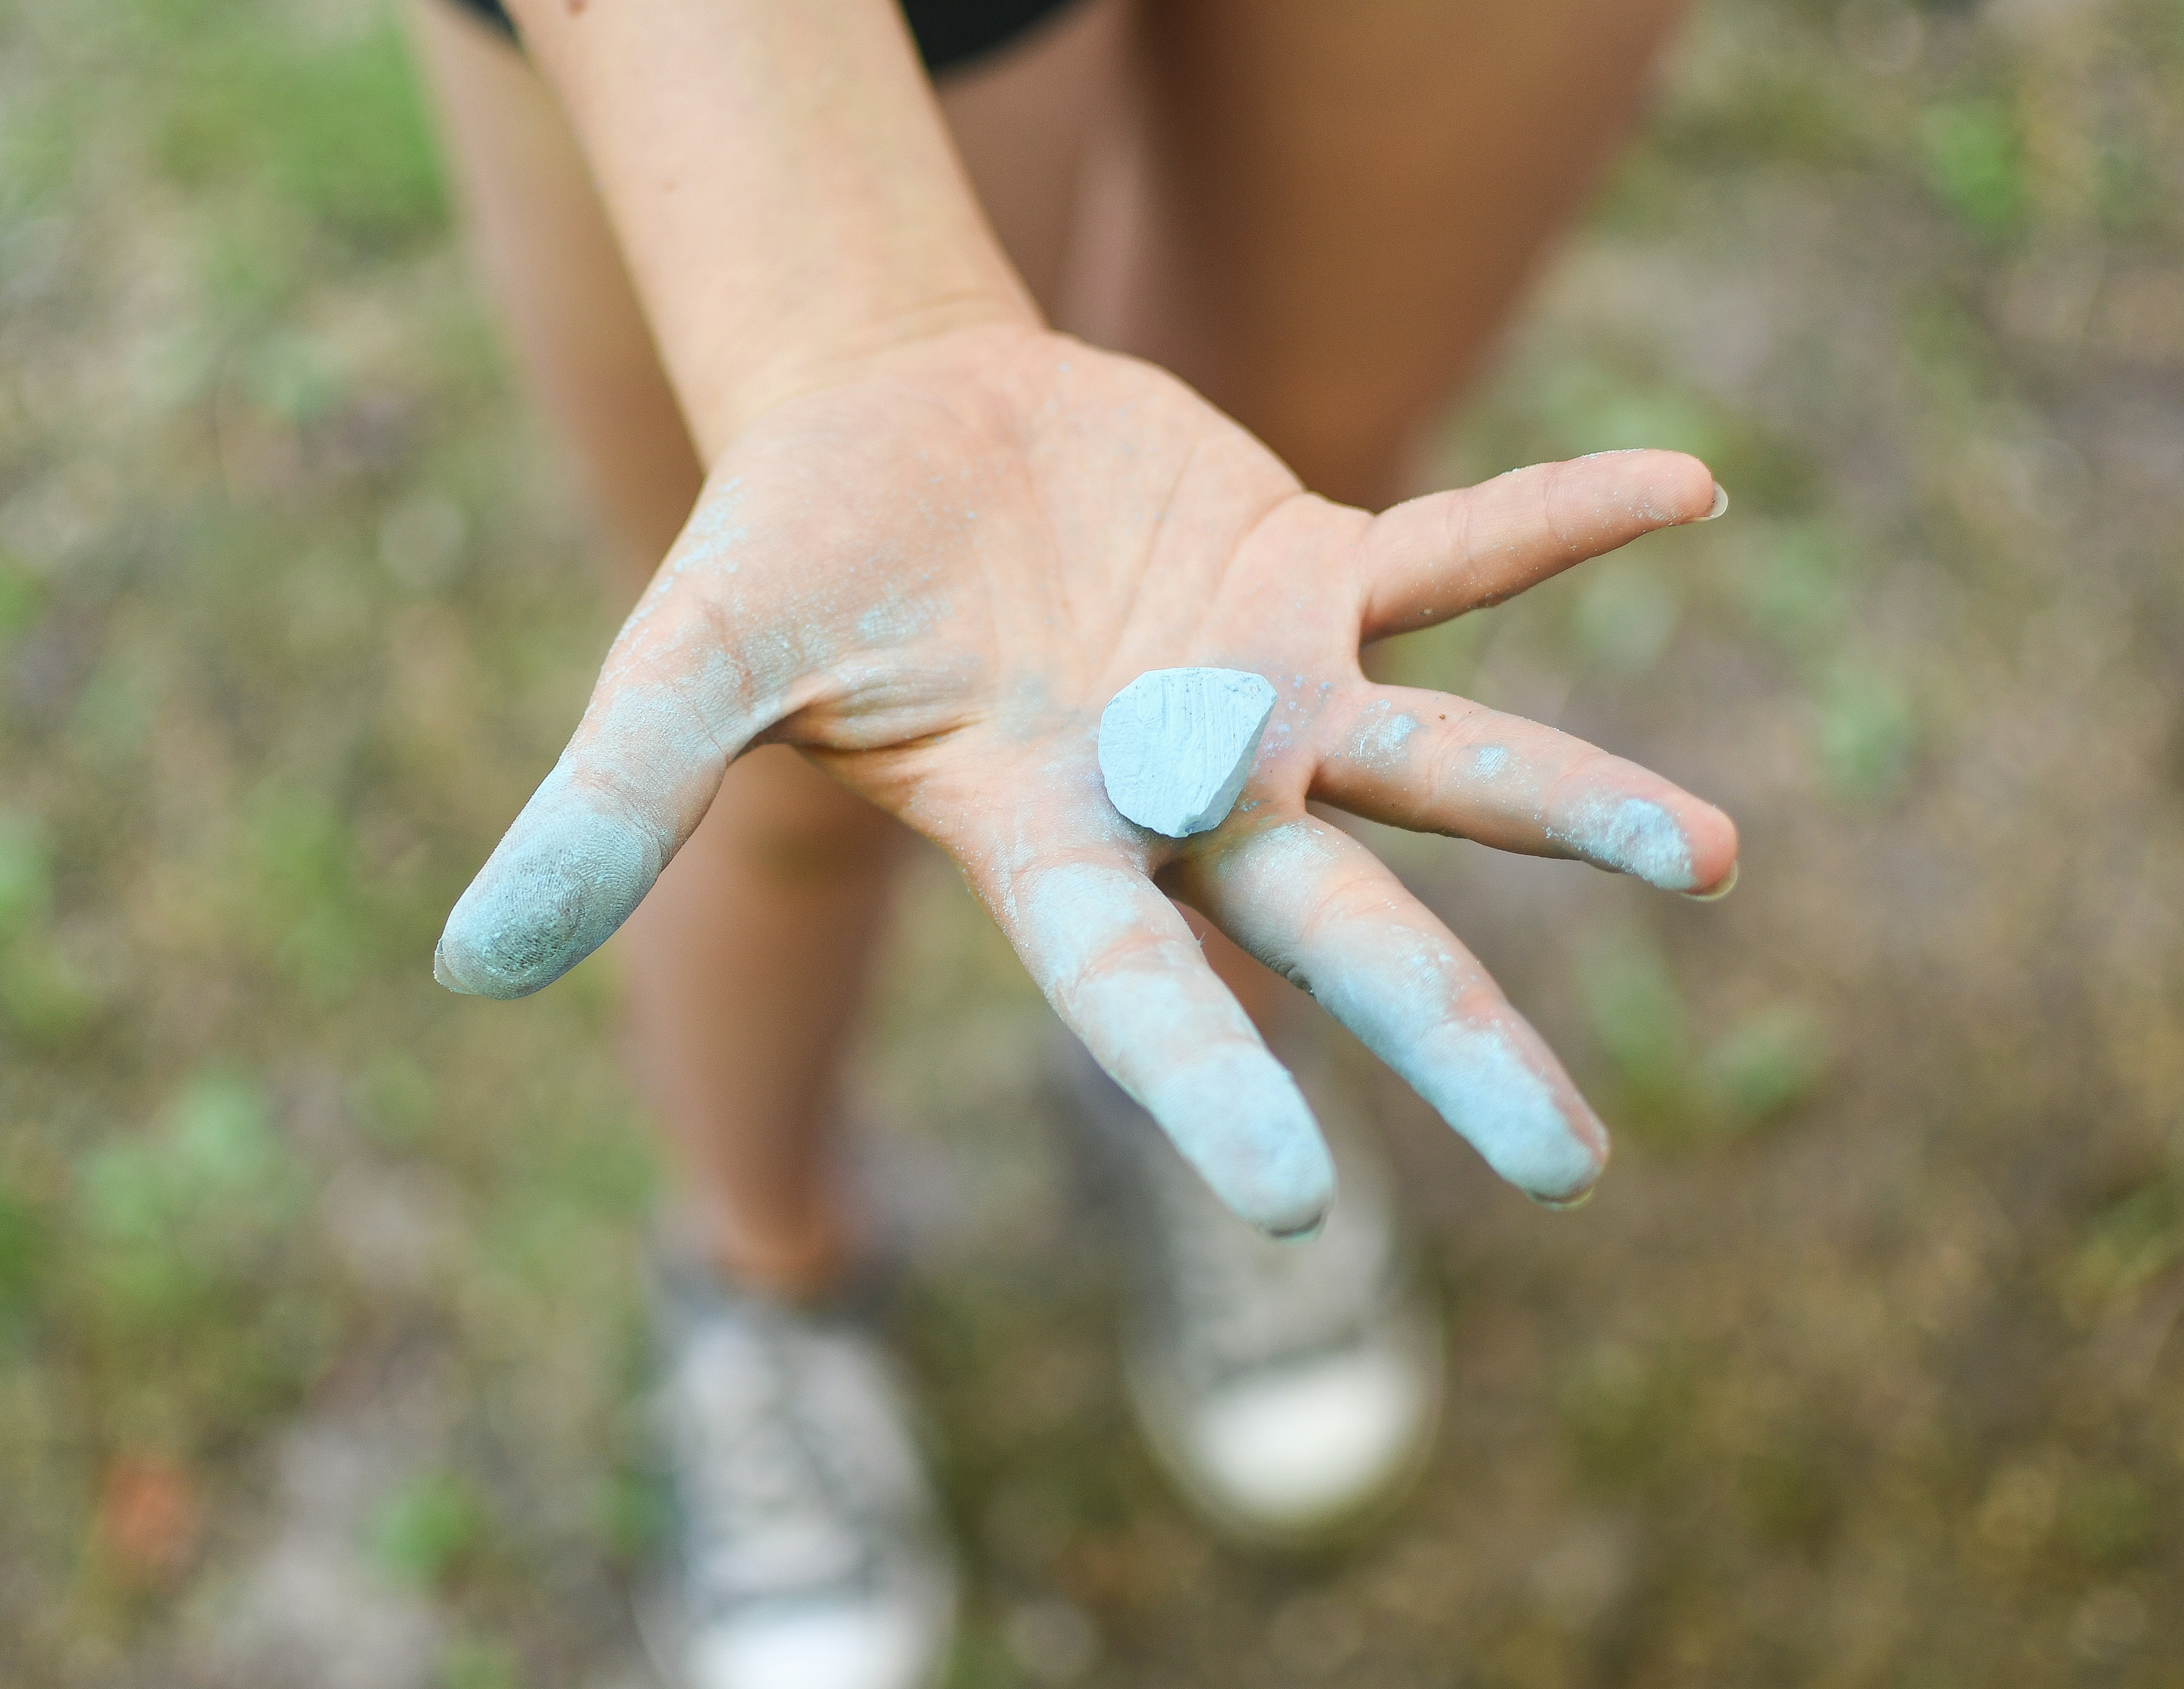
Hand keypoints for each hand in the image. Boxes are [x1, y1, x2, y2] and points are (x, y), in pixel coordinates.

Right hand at [434, 323, 1735, 1235]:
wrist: (886, 433)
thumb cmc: (787, 562)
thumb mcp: (684, 671)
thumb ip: (611, 806)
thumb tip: (469, 961)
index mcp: (1044, 839)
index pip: (1132, 989)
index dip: (1206, 1088)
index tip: (1303, 1209)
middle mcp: (1179, 792)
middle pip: (1334, 928)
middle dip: (1451, 1038)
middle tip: (1574, 1170)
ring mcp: (1255, 687)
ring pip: (1435, 765)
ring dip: (1574, 806)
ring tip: (1714, 859)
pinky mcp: (1303, 569)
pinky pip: (1450, 551)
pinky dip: (1555, 518)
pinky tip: (1690, 491)